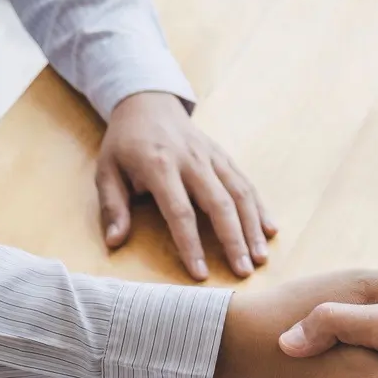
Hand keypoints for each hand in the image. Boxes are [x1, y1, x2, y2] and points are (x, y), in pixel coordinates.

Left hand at [98, 92, 275, 280]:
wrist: (148, 103)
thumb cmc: (125, 144)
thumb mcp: (106, 171)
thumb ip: (112, 207)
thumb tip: (114, 242)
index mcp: (159, 165)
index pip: (180, 211)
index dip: (191, 244)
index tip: (200, 274)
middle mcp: (192, 161)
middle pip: (219, 204)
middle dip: (234, 240)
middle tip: (244, 271)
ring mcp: (212, 157)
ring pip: (239, 193)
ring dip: (253, 227)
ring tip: (261, 257)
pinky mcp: (225, 157)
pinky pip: (246, 183)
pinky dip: (260, 208)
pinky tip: (270, 230)